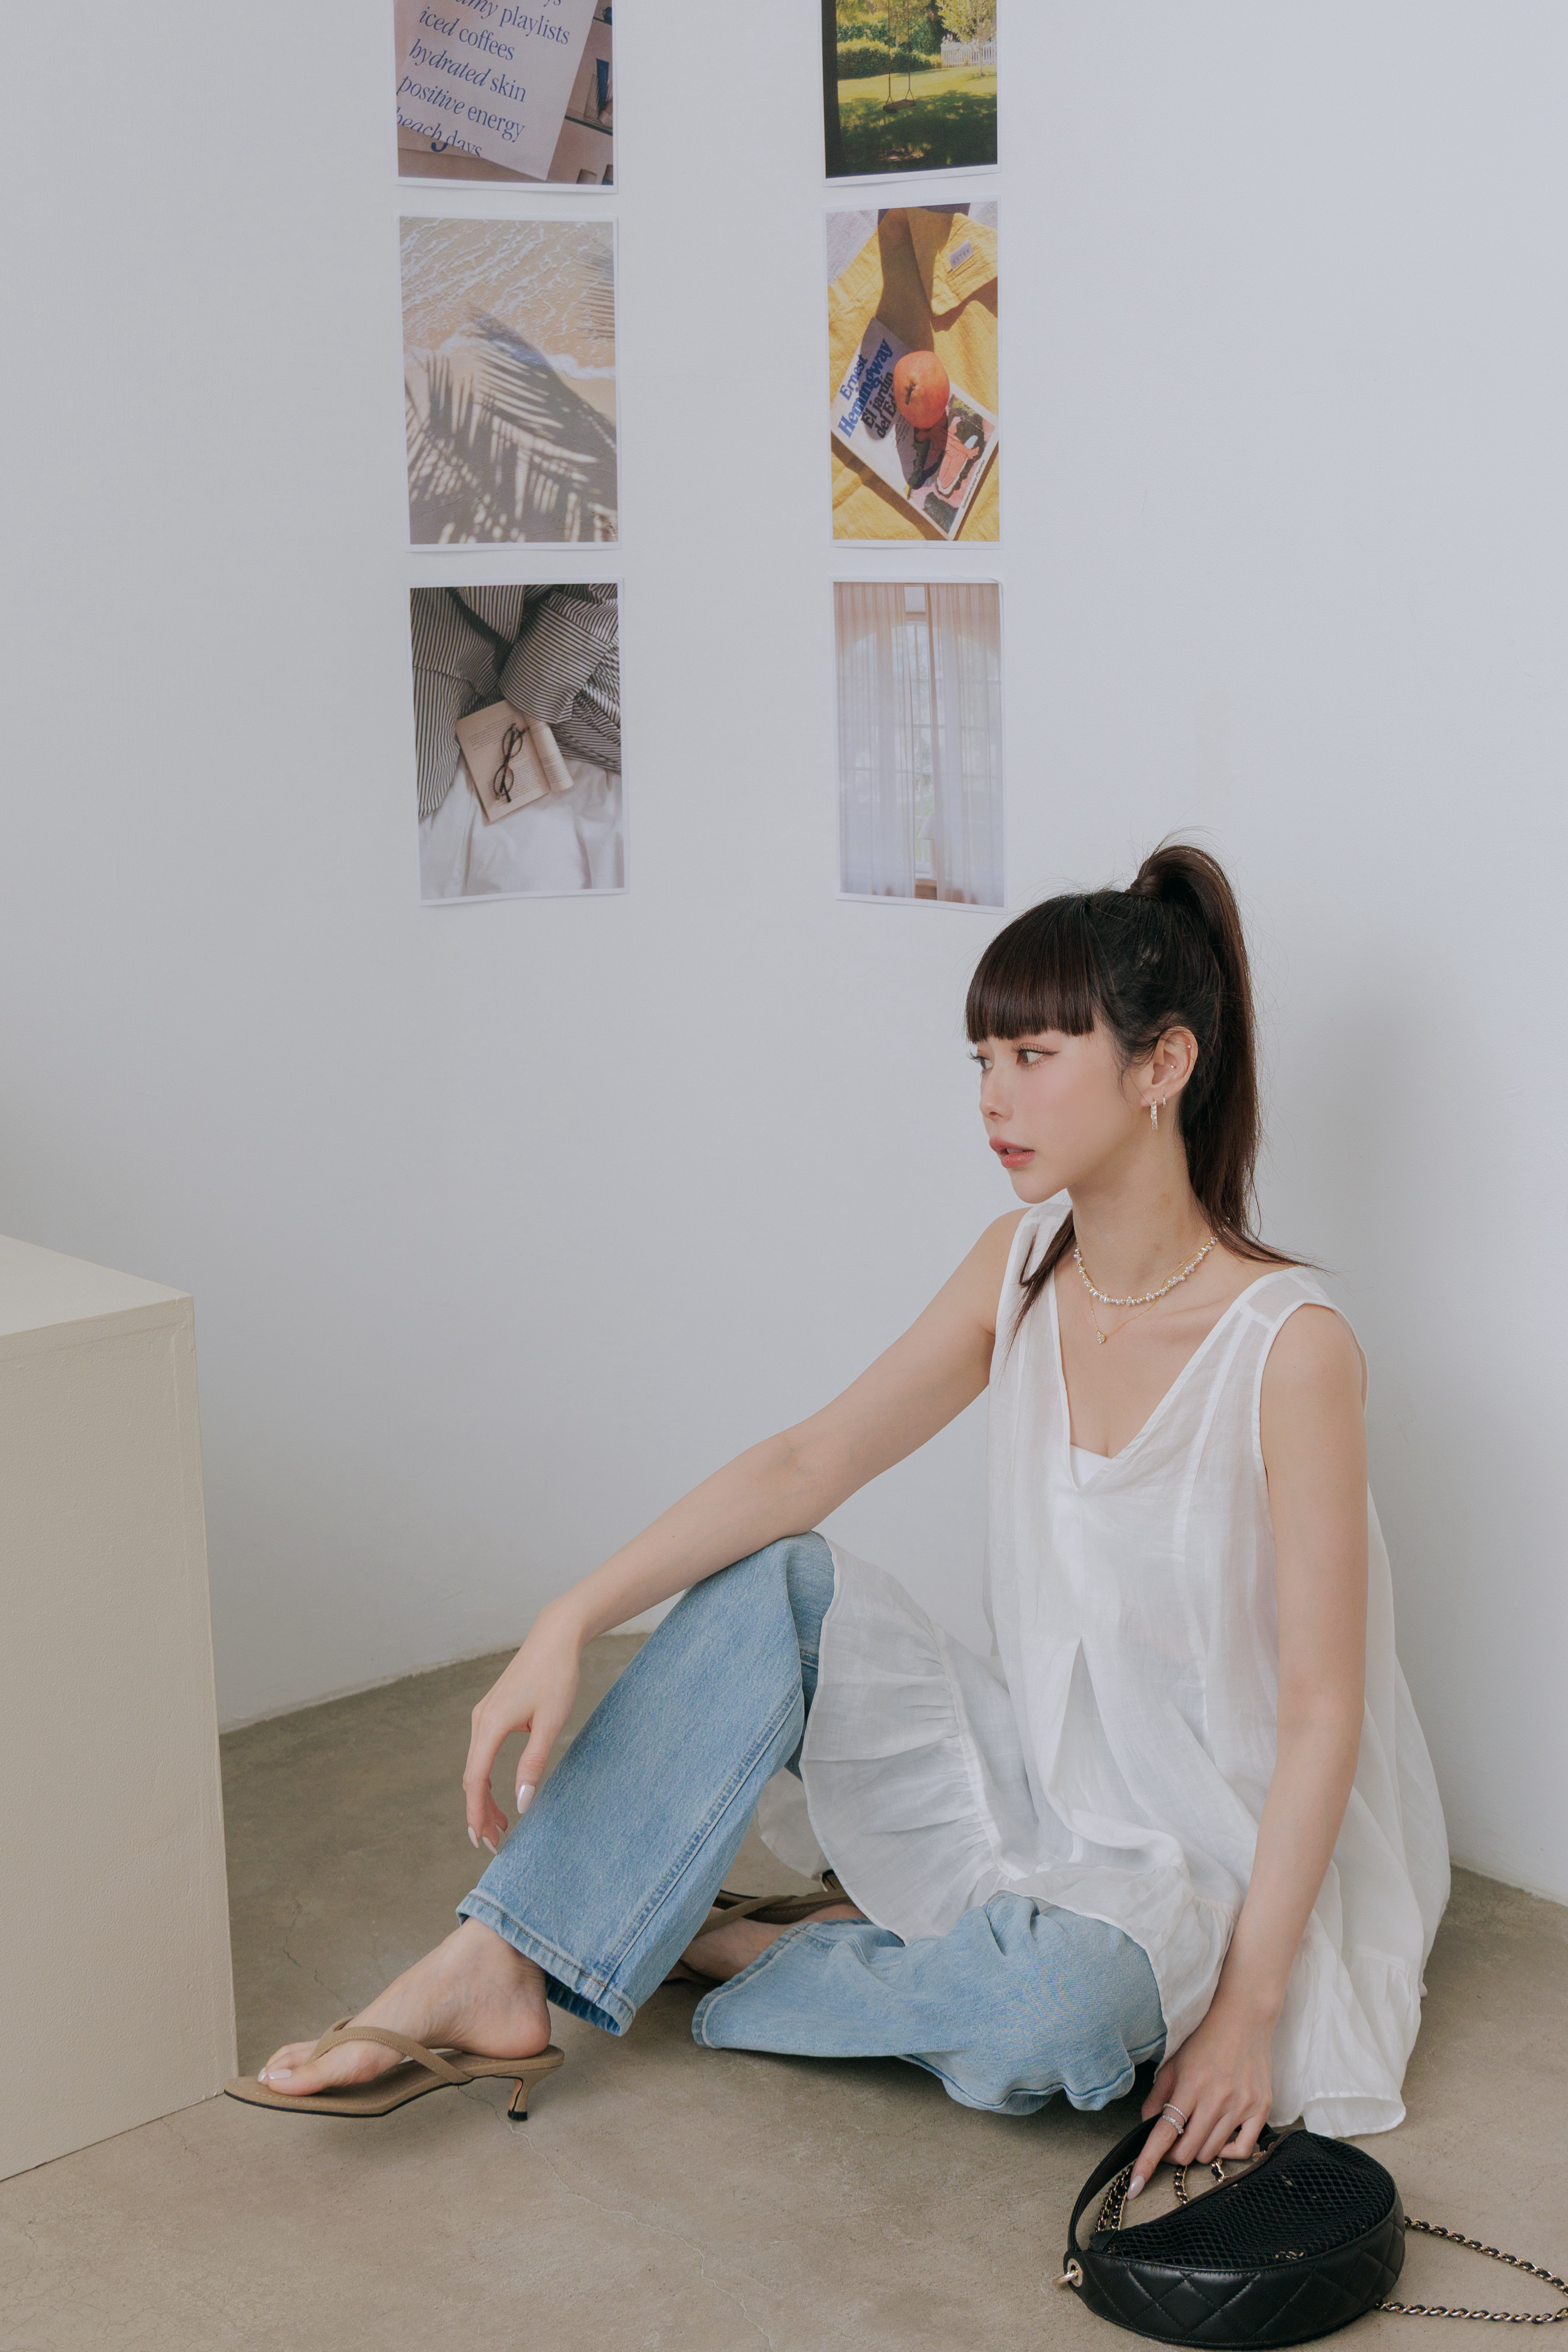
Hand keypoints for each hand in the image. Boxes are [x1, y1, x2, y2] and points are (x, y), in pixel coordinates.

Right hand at [462, 1603, 582, 1853]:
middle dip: (480, 1812)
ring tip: (501, 1826)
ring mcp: (483, 1715)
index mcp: (491, 1724)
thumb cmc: (556, 1677)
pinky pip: (482, 1753)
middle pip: (472, 1778)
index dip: (476, 1814)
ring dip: (484, 1797)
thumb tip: (521, 1804)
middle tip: (494, 1843)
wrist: (554, 1638)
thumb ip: (533, 1764)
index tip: (482, 1841)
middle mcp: (480, 1720)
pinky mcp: (492, 1712)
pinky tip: (499, 1793)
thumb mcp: (550, 1723)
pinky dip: (487, 1777)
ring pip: (476, 1766)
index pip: (475, 1781)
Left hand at [1129, 1994, 1274, 2196]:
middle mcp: (1216, 2099)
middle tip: (1173, 2141)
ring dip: (1198, 2149)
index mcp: (1189, 2085)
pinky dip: (1228, 2151)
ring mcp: (1241, 2106)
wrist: (1244, 2018)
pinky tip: (1221, 2137)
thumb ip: (1157, 2097)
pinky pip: (1243, 2150)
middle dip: (1174, 2154)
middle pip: (1187, 2152)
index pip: (1163, 2134)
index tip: (1135, 2188)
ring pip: (1211, 2153)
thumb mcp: (1172, 2063)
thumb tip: (1146, 2127)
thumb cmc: (1204, 2039)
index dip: (1147, 2163)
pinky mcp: (1262, 2109)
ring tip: (1199, 2128)